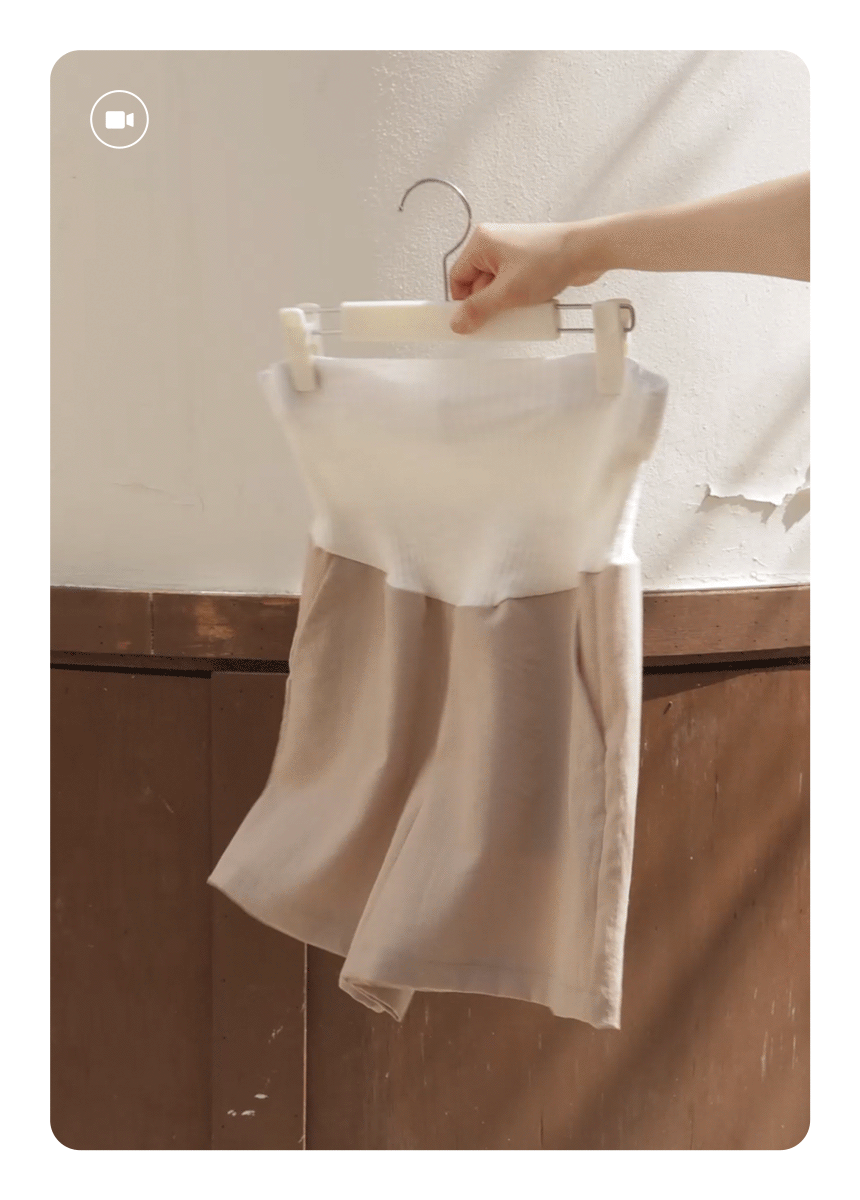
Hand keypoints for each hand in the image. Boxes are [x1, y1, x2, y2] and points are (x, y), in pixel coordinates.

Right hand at [448, 221, 606, 333]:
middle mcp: (494, 244)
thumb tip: (458, 323)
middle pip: (476, 284)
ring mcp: (512, 253)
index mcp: (482, 242)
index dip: (461, 303)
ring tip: (517, 310)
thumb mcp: (508, 293)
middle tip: (497, 318)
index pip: (457, 278)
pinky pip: (512, 285)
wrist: (587, 251)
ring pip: (495, 287)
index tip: (467, 322)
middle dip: (486, 305)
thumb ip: (479, 310)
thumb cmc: (551, 259)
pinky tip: (527, 305)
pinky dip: (516, 298)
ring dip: (503, 304)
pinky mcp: (527, 262)